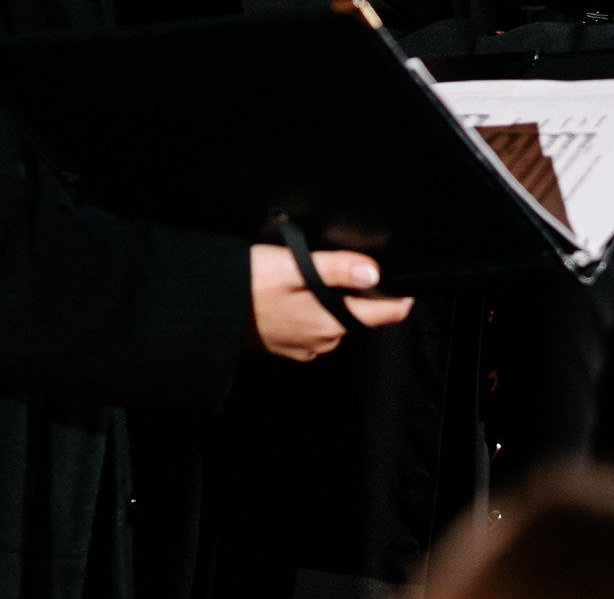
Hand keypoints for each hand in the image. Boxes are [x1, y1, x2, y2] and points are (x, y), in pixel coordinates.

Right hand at [247, 244, 412, 359]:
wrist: (205, 313)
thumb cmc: (247, 285)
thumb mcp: (295, 267)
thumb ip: (338, 268)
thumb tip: (375, 272)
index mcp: (331, 322)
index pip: (384, 315)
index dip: (400, 298)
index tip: (407, 284)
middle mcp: (323, 341)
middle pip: (359, 315)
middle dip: (362, 293)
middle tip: (351, 266)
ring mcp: (303, 347)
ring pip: (336, 321)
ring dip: (336, 301)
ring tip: (319, 275)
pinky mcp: (286, 346)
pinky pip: (313, 327)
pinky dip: (314, 310)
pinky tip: (297, 292)